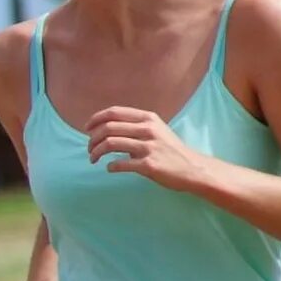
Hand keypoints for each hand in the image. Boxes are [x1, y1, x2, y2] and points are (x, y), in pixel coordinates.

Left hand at [84, 107, 209, 191]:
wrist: (193, 168)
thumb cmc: (170, 150)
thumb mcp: (156, 130)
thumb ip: (134, 126)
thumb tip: (105, 128)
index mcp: (148, 118)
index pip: (114, 112)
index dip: (96, 119)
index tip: (87, 128)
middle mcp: (148, 130)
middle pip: (108, 128)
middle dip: (92, 139)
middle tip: (89, 149)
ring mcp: (148, 147)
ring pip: (109, 144)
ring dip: (95, 152)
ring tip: (93, 159)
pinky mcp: (148, 165)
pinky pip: (119, 164)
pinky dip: (110, 166)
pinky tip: (110, 168)